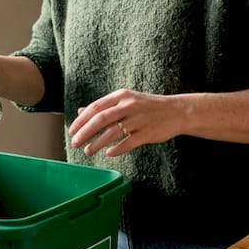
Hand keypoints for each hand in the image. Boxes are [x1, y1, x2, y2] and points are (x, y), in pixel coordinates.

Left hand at [67, 88, 184, 156]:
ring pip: (112, 132)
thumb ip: (104, 107)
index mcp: (122, 96)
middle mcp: (129, 105)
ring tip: (87, 151)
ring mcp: (139, 119)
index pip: (95, 107)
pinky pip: (128, 142)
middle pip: (100, 119)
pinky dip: (116, 149)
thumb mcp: (126, 101)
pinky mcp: (148, 133)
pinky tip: (109, 153)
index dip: (81, 120)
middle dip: (84, 132)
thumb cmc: (148, 107)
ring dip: (97, 143)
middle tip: (74, 142)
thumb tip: (81, 112)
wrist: (177, 111)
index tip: (72, 130)